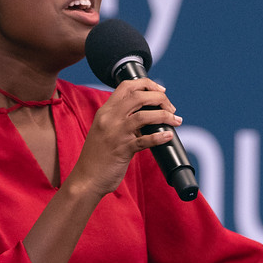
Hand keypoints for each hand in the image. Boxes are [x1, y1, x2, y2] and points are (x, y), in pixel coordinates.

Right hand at [64, 79, 178, 198]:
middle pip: (139, 96)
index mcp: (105, 111)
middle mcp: (109, 118)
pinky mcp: (122, 150)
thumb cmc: (98, 156)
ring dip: (165, 116)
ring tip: (176, 120)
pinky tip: (168, 136)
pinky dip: (160, 137)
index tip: (161, 90)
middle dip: (160, 98)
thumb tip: (148, 115)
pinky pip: (145, 140)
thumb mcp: (104, 130)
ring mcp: (116, 133)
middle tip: (171, 108)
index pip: (126, 86)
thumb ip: (120, 119)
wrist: (86, 179)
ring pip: (145, 115)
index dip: (147, 84)